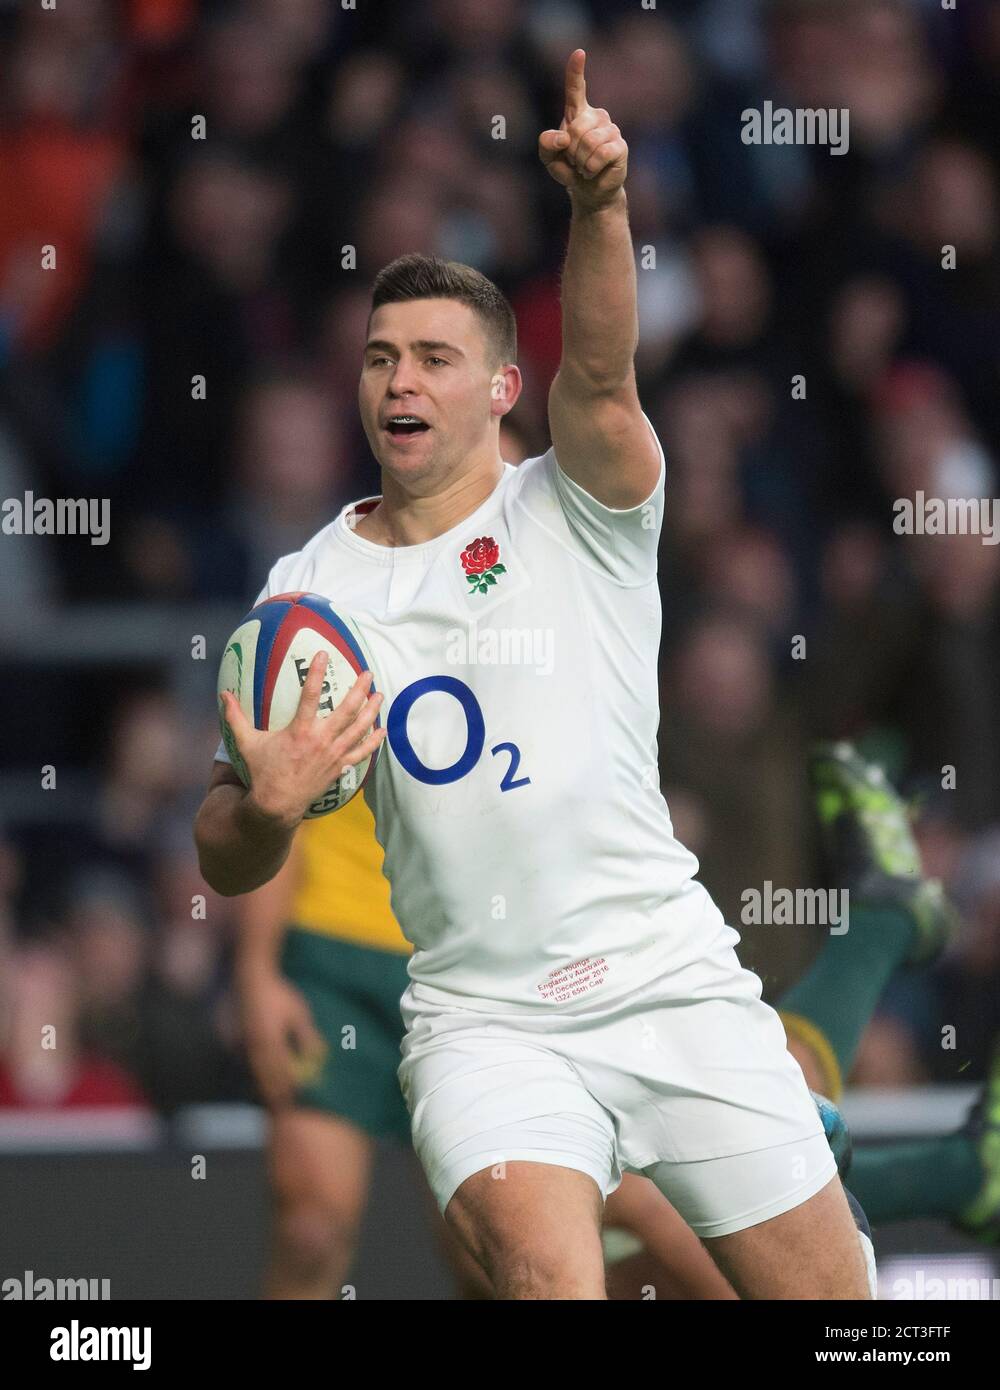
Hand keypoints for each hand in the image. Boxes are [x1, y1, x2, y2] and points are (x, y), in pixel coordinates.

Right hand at [219, 652, 386, 828]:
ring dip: (371, 711)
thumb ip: (236, 718)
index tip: (324, 654)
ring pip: (359, 729)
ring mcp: (334, 754)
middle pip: (347, 710)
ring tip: (380, 696)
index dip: (317, 673)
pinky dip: (373, 742)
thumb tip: (223, 694)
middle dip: (360, 690)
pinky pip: (361, 753)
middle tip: (369, 674)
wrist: (277, 805)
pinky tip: (382, 731)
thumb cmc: (263, 772)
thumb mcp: (247, 743)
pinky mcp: (340, 767)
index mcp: (300, 730)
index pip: (311, 695)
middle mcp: (321, 740)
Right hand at [238, 967, 326, 1108]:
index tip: (296, 1100)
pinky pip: (247, 1063)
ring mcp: (244, 1043)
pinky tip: (260, 1081)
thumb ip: (307, 1036)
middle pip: (266, 1076)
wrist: (251, 980)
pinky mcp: (238, 1040)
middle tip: (284, 1109)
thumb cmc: (279, 995)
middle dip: (275, 1093)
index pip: (281, 1071)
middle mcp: (255, 1045)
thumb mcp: (298, 1013)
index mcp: (271, 1039)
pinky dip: (255, 1074)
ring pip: (254, 1072)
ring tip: (272, 1101)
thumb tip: (318, 1057)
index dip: (288, 1087)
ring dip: (264, 1087)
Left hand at [538, 49, 627, 209]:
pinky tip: (593, 171)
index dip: (576, 71)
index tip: (579, 53)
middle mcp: (597, 116)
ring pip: (589, 142)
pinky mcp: (620, 146)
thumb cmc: (569, 170)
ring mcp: (611, 129)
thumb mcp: (549, 159)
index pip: (576, 88)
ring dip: (581, 161)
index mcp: (578, 114)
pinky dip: (591, 167)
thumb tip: (563, 137)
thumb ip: (546, 144)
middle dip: (570, 151)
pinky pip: (601, 153)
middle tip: (575, 160)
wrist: (589, 192)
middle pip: (576, 128)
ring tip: (584, 166)